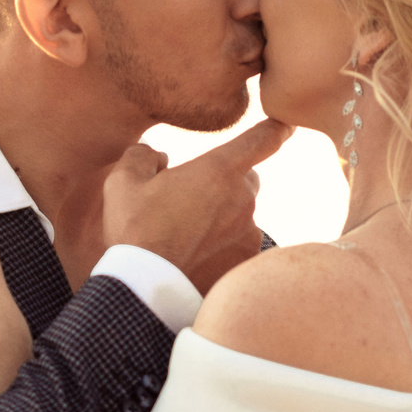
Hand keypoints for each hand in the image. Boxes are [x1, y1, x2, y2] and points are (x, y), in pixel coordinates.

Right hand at [101, 118, 292, 292]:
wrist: (146, 287)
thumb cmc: (134, 229)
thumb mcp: (124, 180)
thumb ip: (145, 155)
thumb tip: (159, 158)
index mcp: (218, 170)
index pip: (262, 139)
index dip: (278, 128)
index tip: (287, 125)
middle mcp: (243, 198)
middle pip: (246, 180)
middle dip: (225, 183)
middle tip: (190, 201)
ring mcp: (249, 232)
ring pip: (241, 215)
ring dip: (221, 219)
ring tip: (185, 236)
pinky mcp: (246, 261)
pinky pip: (239, 245)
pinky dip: (222, 248)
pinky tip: (195, 257)